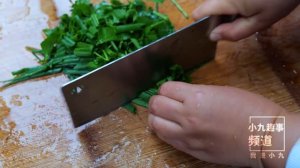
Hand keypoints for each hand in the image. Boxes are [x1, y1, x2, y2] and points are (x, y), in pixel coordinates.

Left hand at [148, 81, 285, 166]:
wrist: (265, 137)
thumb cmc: (249, 109)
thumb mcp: (221, 91)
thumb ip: (197, 93)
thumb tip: (181, 96)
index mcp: (197, 97)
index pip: (165, 89)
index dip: (166, 88)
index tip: (171, 91)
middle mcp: (187, 116)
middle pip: (156, 105)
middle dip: (157, 101)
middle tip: (164, 102)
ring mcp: (188, 136)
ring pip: (155, 125)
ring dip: (156, 118)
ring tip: (164, 116)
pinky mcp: (191, 150)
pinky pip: (167, 140)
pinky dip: (164, 132)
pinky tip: (171, 129)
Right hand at [192, 0, 298, 40]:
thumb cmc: (279, 0)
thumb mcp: (260, 22)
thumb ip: (234, 32)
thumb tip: (213, 37)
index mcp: (226, 1)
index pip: (201, 11)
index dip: (201, 21)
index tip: (209, 27)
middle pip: (210, 6)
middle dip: (217, 18)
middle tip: (234, 25)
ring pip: (218, 1)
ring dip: (225, 10)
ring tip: (243, 14)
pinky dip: (232, 3)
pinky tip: (246, 5)